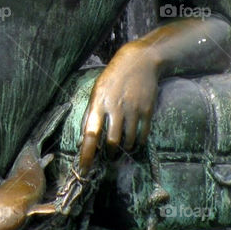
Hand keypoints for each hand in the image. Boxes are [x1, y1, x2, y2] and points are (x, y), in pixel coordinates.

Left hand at [79, 41, 159, 171]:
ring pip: (128, 141)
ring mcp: (133, 109)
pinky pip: (142, 135)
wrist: (139, 61)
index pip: (90, 134)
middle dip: (109, 154)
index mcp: (99, 102)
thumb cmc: (113, 77)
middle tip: (108, 157)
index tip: (84, 168)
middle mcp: (115, 107)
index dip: (87, 154)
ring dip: (124, 150)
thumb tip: (84, 137)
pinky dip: (138, 143)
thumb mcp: (97, 90)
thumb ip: (91, 112)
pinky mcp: (147, 110)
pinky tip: (134, 142)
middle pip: (112, 142)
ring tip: (121, 149)